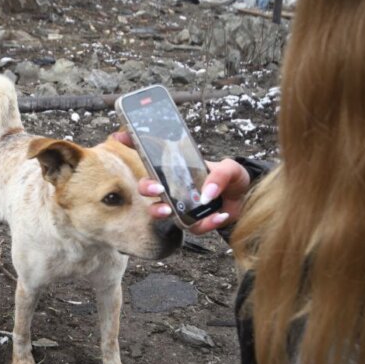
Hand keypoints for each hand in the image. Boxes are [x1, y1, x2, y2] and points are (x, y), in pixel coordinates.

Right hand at [112, 131, 250, 235]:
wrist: (244, 200)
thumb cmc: (232, 180)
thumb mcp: (231, 169)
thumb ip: (220, 175)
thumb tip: (206, 194)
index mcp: (178, 168)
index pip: (152, 156)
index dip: (134, 144)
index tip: (120, 136)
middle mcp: (174, 187)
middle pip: (147, 188)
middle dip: (146, 188)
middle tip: (156, 188)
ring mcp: (181, 206)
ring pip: (160, 211)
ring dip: (160, 212)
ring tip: (168, 211)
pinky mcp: (193, 223)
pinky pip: (192, 227)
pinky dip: (206, 224)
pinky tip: (220, 216)